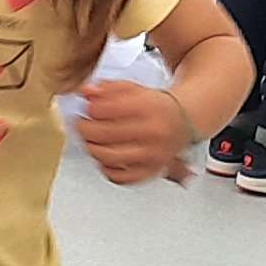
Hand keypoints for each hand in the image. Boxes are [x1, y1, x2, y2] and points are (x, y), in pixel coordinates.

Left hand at [75, 80, 194, 183]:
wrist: (183, 122)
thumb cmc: (155, 106)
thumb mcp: (133, 89)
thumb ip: (108, 88)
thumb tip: (85, 91)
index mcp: (149, 107)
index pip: (108, 109)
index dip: (90, 109)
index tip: (87, 108)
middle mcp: (153, 132)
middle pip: (105, 134)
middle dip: (85, 128)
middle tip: (82, 124)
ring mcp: (152, 154)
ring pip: (108, 157)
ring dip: (92, 148)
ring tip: (90, 140)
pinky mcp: (150, 171)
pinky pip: (120, 177)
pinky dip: (106, 168)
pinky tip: (105, 158)